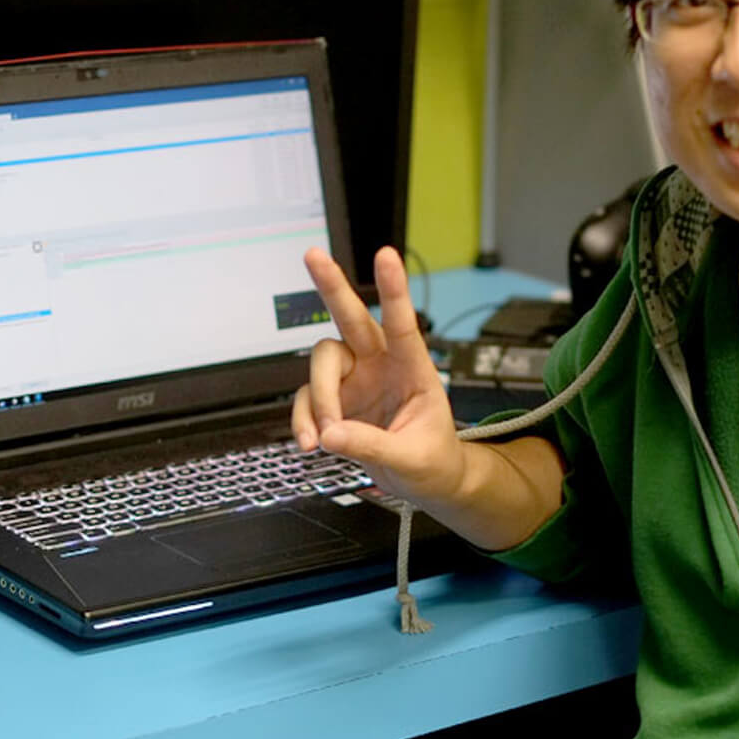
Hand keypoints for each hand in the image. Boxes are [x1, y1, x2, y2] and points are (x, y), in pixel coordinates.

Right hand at [291, 246, 464, 507]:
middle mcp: (381, 365)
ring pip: (321, 363)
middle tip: (313, 255)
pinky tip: (312, 442)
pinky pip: (307, 399)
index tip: (386, 255)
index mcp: (414, 369)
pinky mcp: (335, 400)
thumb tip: (332, 434)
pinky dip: (304, 420)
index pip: (403, 324)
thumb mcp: (412, 458)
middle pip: (352, 318)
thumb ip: (372, 446)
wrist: (427, 482)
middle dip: (332, 286)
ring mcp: (355, 380)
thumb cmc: (433, 461)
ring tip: (324, 437)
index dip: (394, 289)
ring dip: (317, 398)